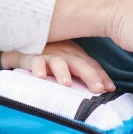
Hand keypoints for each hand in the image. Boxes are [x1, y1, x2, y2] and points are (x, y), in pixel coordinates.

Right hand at [1, 40, 115, 93]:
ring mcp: (49, 54)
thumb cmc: (50, 55)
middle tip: (98, 89)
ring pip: (58, 62)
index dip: (101, 76)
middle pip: (80, 64)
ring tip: (67, 85)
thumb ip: (81, 74)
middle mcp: (65, 53)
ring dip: (63, 73)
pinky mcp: (31, 55)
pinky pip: (35, 61)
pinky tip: (40, 77)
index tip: (110, 89)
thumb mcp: (68, 62)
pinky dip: (37, 67)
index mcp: (75, 55)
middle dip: (90, 76)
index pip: (91, 65)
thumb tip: (104, 90)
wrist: (23, 43)